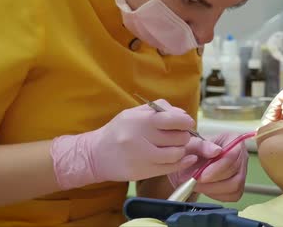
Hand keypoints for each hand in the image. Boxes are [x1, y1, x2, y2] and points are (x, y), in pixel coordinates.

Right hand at [51, 99, 197, 189]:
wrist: (95, 155)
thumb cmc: (118, 131)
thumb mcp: (133, 113)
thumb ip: (159, 109)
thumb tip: (183, 114)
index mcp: (139, 120)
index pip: (173, 120)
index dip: (185, 121)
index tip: (187, 123)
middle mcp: (140, 138)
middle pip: (178, 137)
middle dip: (184, 136)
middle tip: (180, 136)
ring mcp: (142, 157)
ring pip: (176, 154)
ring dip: (181, 150)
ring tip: (176, 147)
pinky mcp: (143, 172)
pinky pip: (170, 168)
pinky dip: (182, 163)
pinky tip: (186, 159)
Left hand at [168, 133, 248, 201]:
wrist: (188, 163)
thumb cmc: (192, 151)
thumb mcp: (192, 144)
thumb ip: (202, 145)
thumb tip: (216, 151)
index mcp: (233, 140)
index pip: (232, 156)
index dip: (217, 168)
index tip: (202, 175)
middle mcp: (241, 155)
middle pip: (236, 174)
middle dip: (213, 181)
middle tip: (195, 182)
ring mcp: (242, 171)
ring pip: (235, 186)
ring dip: (214, 190)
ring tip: (197, 186)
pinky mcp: (238, 185)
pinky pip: (232, 195)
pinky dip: (217, 195)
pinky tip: (206, 189)